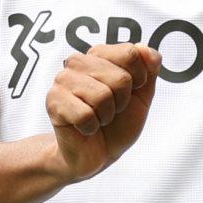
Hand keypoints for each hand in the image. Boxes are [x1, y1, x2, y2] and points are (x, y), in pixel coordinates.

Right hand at [45, 44, 158, 181]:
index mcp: (99, 55)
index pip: (131, 53)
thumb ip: (149, 70)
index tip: (130, 93)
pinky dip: (91, 127)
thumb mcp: (143, 95)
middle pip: (120, 78)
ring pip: (102, 96)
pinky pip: (85, 115)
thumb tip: (145, 48)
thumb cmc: (118, 123)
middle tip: (110, 110)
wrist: (97, 154)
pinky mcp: (53, 101)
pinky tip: (84, 127)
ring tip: (98, 118)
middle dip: (122, 102)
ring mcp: (62, 80)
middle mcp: (78, 62)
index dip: (140, 79)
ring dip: (106, 116)